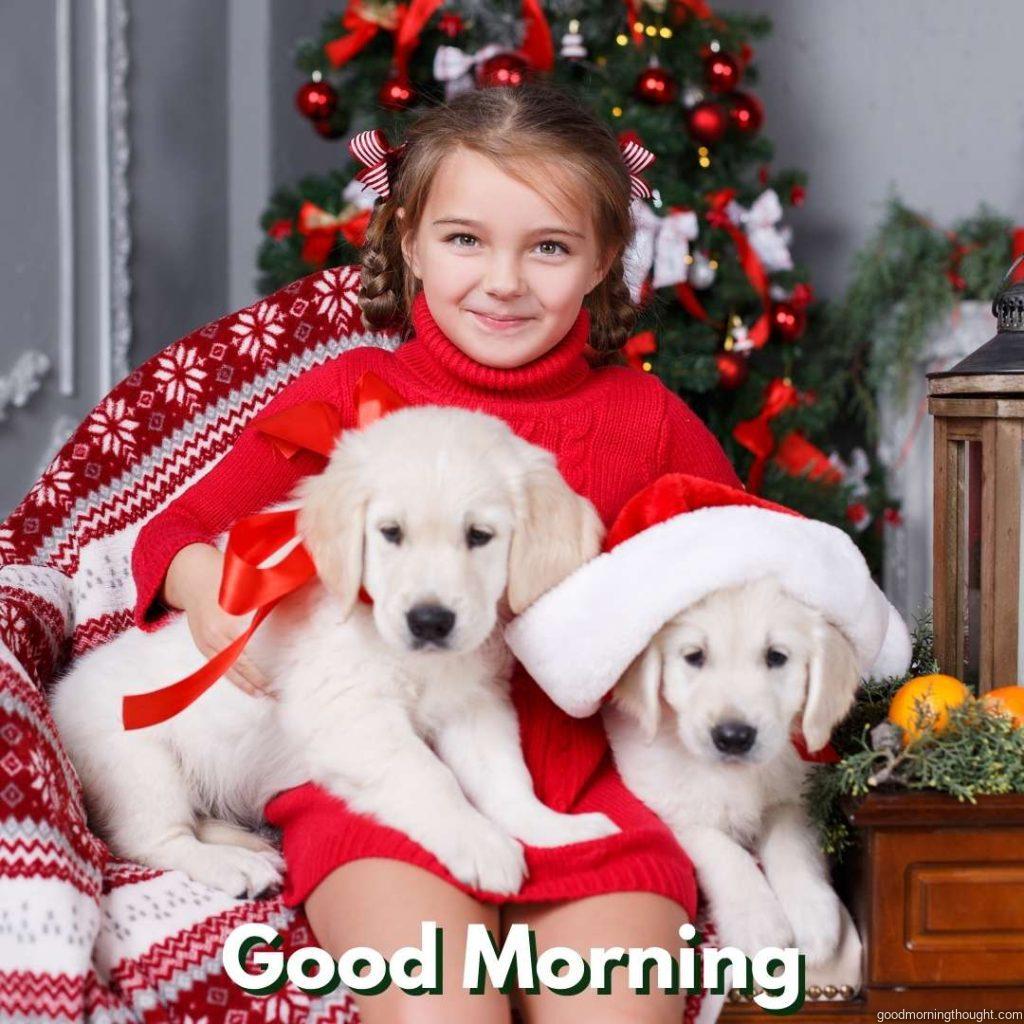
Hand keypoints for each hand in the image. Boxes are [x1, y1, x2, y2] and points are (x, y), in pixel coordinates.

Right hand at [163, 543, 275, 698]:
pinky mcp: (201, 644)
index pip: (251, 650)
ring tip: (264, 695)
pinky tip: (247, 687)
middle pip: (239, 664)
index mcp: (230, 618)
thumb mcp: (248, 584)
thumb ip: (270, 597)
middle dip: (258, 681)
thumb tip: (302, 604)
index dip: (264, 666)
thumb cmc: (226, 576)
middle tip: (278, 693)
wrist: (190, 575)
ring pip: (227, 669)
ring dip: (246, 684)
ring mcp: (206, 640)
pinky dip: (233, 678)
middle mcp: (216, 633)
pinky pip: (217, 666)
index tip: (283, 676)